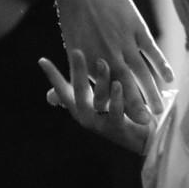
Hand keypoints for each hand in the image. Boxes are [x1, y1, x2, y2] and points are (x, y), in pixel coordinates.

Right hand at [39, 49, 154, 153]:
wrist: (146, 137)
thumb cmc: (121, 110)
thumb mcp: (101, 95)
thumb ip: (85, 83)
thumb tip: (61, 78)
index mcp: (80, 106)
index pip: (62, 88)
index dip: (53, 76)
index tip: (42, 60)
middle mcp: (87, 115)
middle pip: (79, 91)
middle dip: (77, 71)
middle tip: (76, 51)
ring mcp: (101, 124)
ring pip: (98, 99)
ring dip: (101, 80)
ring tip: (103, 63)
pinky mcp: (118, 129)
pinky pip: (115, 113)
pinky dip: (117, 99)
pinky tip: (118, 85)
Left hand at [53, 0, 171, 124]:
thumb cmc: (75, 21)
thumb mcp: (71, 52)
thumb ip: (70, 79)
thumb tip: (50, 101)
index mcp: (92, 64)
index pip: (106, 93)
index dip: (117, 110)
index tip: (127, 125)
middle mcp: (108, 56)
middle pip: (125, 87)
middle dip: (136, 107)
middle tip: (148, 125)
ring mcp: (124, 42)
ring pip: (141, 72)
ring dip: (152, 92)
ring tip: (160, 109)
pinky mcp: (136, 27)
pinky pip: (151, 50)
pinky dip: (161, 64)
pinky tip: (169, 78)